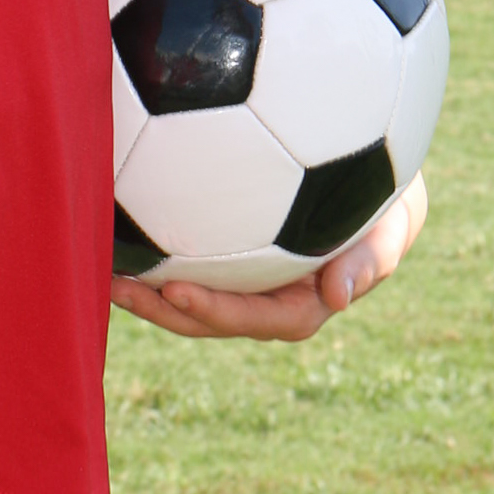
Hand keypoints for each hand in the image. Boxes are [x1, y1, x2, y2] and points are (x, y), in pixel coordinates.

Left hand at [109, 173, 428, 341]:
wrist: (373, 174)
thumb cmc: (384, 197)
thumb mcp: (392, 223)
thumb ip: (373, 257)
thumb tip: (339, 295)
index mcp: (304, 302)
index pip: (258, 319)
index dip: (216, 310)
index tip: (174, 289)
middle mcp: (268, 297)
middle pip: (210, 317)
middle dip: (162, 309)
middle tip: (117, 284)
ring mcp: (244, 279)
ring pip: (190, 293)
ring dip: (147, 287)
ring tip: (101, 267)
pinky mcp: (226, 254)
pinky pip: (187, 258)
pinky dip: (154, 249)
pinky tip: (116, 226)